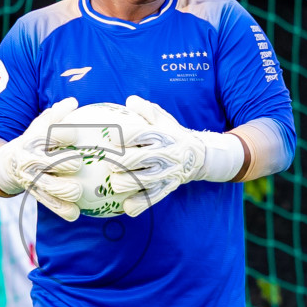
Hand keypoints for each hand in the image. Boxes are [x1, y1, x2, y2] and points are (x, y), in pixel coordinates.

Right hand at [0, 98, 85, 220]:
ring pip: (48, 186)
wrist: (6, 165)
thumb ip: (56, 115)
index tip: (73, 132)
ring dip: (63, 190)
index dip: (60, 134)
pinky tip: (74, 214)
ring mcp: (33, 179)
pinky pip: (49, 203)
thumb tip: (73, 101)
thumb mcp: (40, 126)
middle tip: (76, 163)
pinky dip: (61, 210)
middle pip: (47, 162)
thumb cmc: (32, 141)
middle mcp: (32, 160)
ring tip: (77, 191)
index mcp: (34, 141)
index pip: (48, 135)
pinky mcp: (36, 193)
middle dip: (62, 162)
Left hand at [108, 95, 242, 213]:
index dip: (118, 135)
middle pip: (130, 160)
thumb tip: (129, 101)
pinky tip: (126, 205)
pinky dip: (136, 205)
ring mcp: (164, 174)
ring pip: (136, 182)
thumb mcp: (162, 118)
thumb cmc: (171, 134)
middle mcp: (161, 154)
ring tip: (116, 180)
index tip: (111, 136)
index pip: (134, 133)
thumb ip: (145, 109)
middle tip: (110, 161)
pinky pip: (148, 200)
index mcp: (158, 135)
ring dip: (121, 182)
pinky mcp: (166, 189)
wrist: (197, 156)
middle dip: (114, 161)